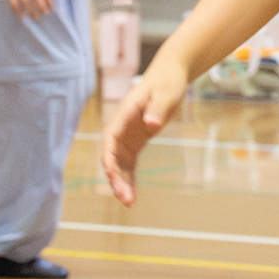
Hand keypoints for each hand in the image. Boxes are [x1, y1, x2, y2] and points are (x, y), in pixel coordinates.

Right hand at [0, 0, 51, 19]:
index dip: (49, 2)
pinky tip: (21, 16)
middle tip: (44, 14)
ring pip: (26, 4)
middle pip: (37, 0)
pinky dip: (18, 11)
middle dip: (41, 8)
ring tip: (34, 17)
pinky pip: (15, 4)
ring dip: (31, 12)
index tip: (51, 9)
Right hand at [102, 55, 190, 207]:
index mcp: (123, 115)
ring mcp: (126, 137)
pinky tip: (132, 196)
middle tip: (125, 198)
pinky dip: (129, 179)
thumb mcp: (165, 93)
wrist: (170, 76)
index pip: (110, 140)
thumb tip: (151, 124)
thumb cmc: (167, 82)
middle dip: (116, 178)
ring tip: (129, 203)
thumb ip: (157, 108)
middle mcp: (120, 128)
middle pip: (112, 157)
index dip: (109, 159)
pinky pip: (129, 165)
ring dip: (122, 183)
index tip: (112, 175)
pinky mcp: (135, 143)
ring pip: (119, 165)